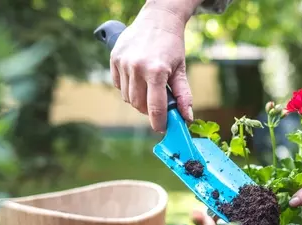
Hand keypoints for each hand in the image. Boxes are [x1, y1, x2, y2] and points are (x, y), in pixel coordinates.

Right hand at [110, 2, 194, 131]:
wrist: (158, 19)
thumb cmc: (172, 45)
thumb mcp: (181, 70)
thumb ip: (184, 95)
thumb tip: (187, 117)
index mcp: (156, 71)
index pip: (155, 108)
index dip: (159, 123)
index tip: (162, 128)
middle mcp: (137, 67)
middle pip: (139, 105)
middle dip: (148, 110)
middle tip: (157, 105)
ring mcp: (123, 63)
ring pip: (127, 97)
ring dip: (138, 99)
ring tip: (148, 88)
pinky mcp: (114, 59)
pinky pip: (118, 85)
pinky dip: (127, 88)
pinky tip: (137, 78)